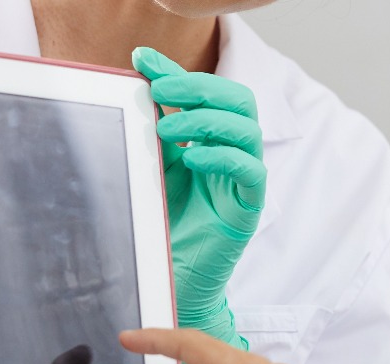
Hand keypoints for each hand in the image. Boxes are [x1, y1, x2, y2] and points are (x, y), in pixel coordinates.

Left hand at [132, 47, 262, 349]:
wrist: (171, 278)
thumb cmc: (164, 225)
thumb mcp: (154, 165)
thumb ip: (154, 126)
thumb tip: (138, 77)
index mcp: (212, 139)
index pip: (209, 92)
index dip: (179, 71)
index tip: (141, 59)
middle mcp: (233, 154)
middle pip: (239, 100)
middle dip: (201, 86)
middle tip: (162, 89)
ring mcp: (244, 180)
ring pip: (247, 129)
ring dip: (206, 119)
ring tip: (168, 126)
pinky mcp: (248, 207)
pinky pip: (250, 171)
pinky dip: (221, 156)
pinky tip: (191, 157)